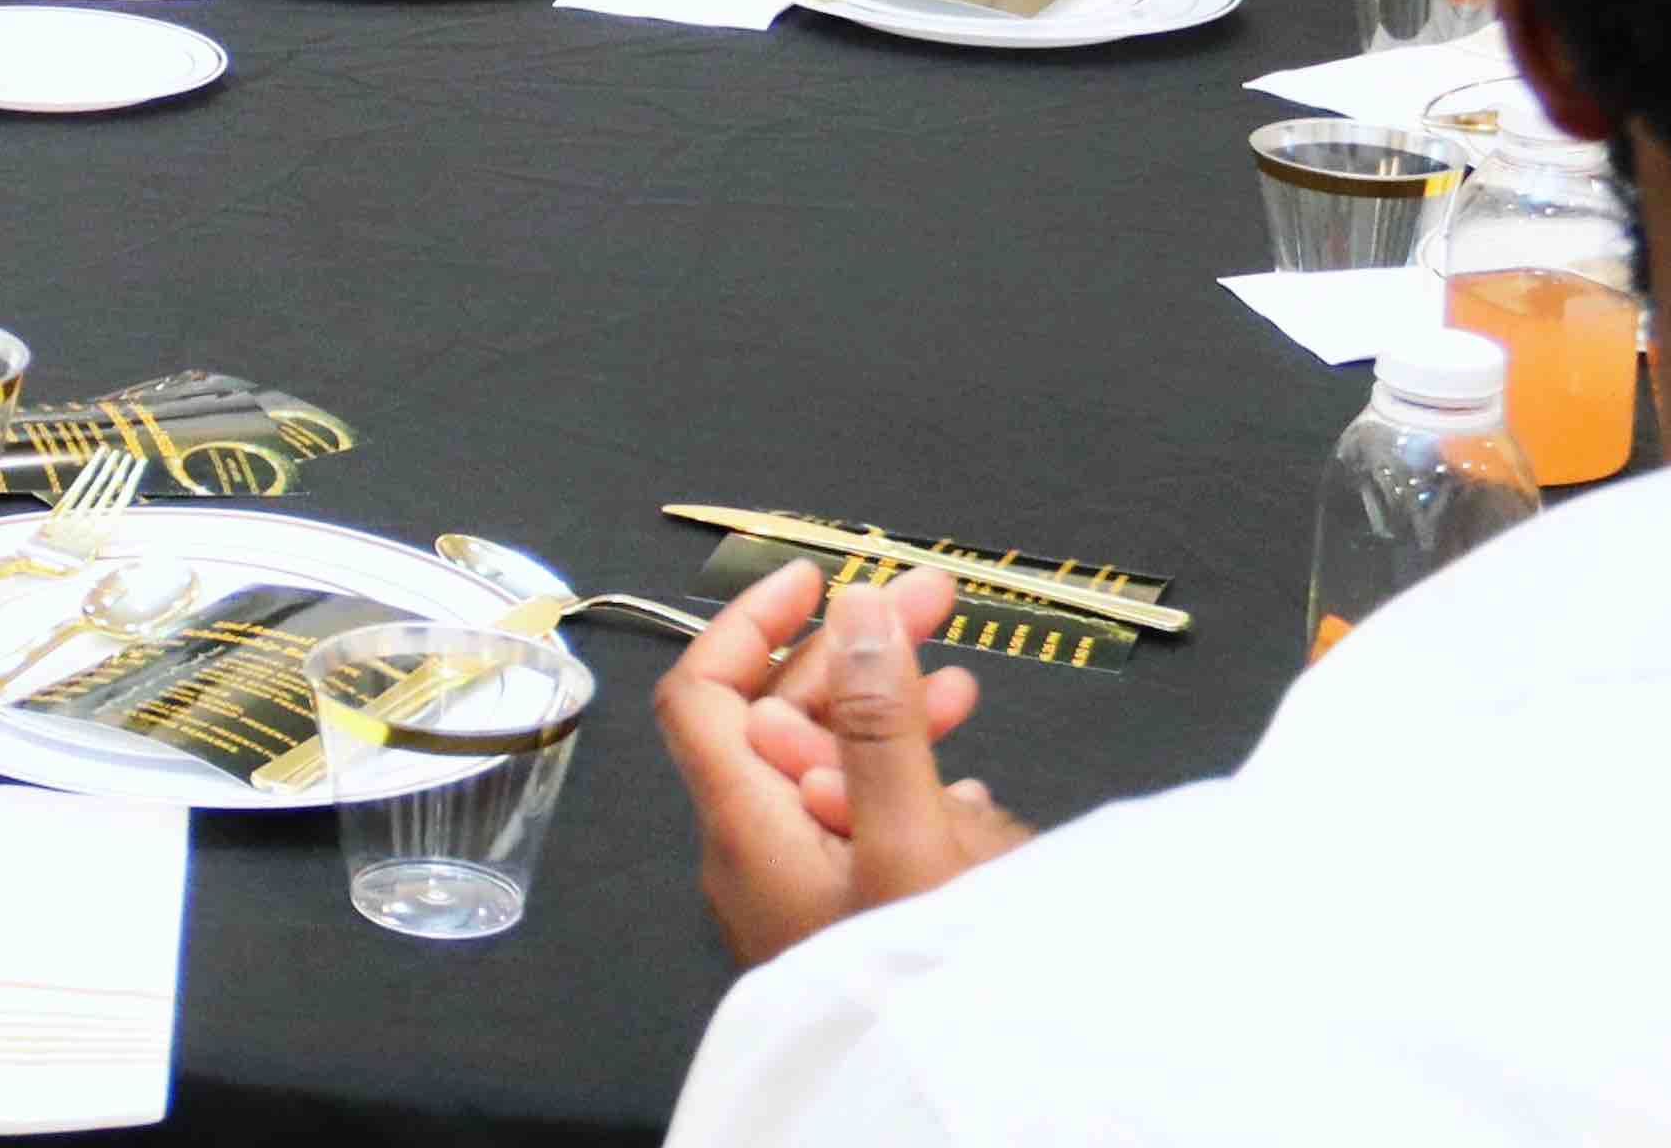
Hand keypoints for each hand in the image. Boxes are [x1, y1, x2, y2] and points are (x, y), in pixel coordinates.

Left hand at [654, 559, 1029, 967]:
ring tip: (965, 692)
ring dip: (898, 725)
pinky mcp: (850, 926)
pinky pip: (872, 838)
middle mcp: (760, 856)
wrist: (952, 1108)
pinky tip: (968, 792)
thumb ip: (877, 724)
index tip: (816, 576)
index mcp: (747, 826)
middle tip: (934, 601)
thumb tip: (856, 613)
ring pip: (839, 778)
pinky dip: (916, 795)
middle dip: (857, 654)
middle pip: (783, 721)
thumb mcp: (904, 843)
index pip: (703, 696)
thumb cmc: (919, 987)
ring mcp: (804, 894)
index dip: (748, 623)